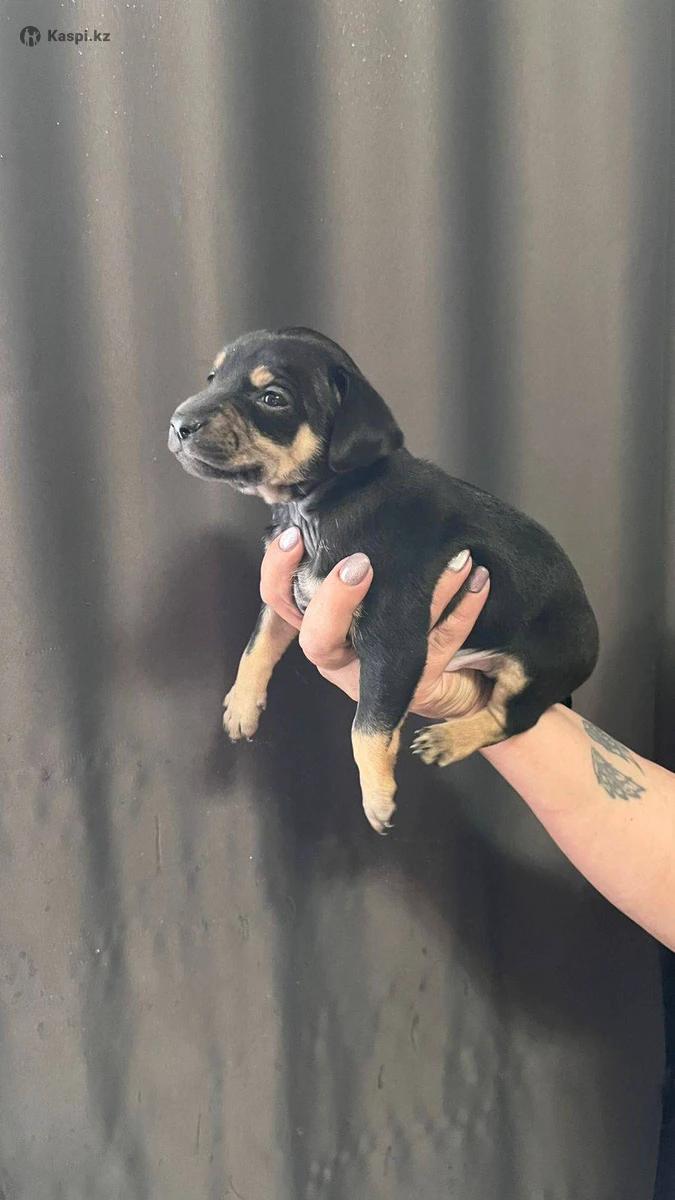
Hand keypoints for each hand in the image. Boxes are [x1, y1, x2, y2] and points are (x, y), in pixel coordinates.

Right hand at [260, 529, 491, 719]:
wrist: (451, 677)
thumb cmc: (397, 618)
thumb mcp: (370, 585)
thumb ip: (355, 550)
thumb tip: (356, 489)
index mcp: (318, 623)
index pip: (280, 599)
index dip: (278, 571)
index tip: (293, 536)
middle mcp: (339, 654)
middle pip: (317, 637)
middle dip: (334, 599)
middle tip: (359, 565)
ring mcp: (374, 676)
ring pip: (390, 639)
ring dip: (427, 594)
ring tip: (456, 558)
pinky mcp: (416, 687)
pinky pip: (440, 645)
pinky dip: (463, 610)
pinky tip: (479, 580)